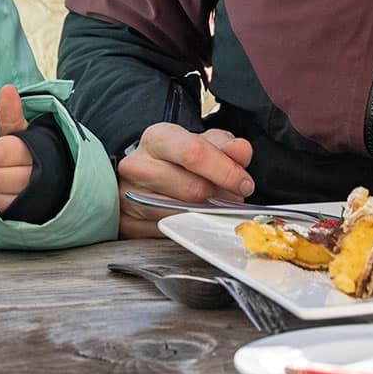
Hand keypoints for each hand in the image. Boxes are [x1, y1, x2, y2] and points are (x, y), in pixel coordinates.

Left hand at [0, 85, 33, 214]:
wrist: (61, 177)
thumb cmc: (35, 150)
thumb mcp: (24, 130)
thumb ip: (11, 114)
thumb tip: (7, 89)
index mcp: (34, 150)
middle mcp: (35, 176)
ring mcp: (31, 198)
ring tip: (1, 178)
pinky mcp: (26, 214)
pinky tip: (4, 192)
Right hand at [116, 124, 253, 238]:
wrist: (144, 175)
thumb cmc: (177, 159)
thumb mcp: (202, 143)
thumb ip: (225, 146)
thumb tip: (241, 150)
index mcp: (156, 139)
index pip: (194, 153)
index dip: (226, 171)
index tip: (244, 184)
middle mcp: (137, 166)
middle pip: (193, 190)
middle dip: (220, 197)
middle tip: (227, 198)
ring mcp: (129, 197)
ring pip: (184, 215)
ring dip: (206, 215)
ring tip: (208, 206)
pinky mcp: (128, 224)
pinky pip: (170, 234)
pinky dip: (187, 229)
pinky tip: (189, 217)